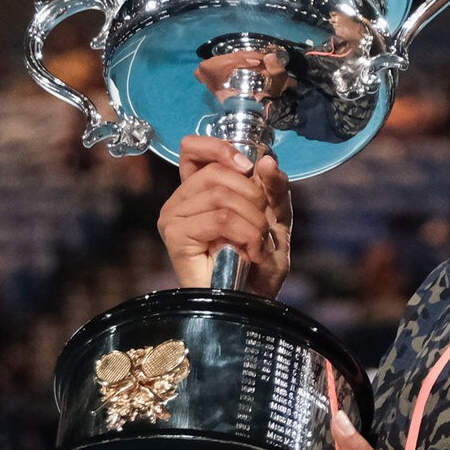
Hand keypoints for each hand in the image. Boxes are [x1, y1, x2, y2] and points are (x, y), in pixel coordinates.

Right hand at [157, 135, 290, 296]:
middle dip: (254, 198)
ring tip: (256, 245)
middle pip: (218, 173)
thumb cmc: (260, 262)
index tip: (248, 166)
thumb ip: (274, 186)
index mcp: (200, 188)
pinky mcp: (175, 235)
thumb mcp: (276, 215)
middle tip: (262, 228)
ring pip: (222, 196)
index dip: (220, 148)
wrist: (252, 300)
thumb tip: (267, 160)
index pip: (192, 148)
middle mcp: (181, 199)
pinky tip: (250, 253)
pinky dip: (246, 234)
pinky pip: (220, 218)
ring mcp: (173, 217)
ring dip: (253, 222)